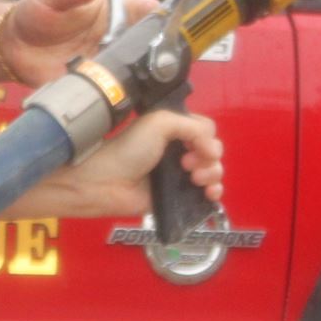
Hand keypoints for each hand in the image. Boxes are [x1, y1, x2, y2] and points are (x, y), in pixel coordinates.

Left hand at [0, 0, 158, 85]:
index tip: (167, 20)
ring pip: (132, 71)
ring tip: (146, 77)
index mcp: (109, 14)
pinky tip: (122, 95)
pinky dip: (116, 95)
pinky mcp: (90, 85)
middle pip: (144, 44)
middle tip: (162, 54)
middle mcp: (112, 39)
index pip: (141, 11)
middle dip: (156, 49)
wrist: (12, 44)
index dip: (158, 14)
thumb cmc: (35, 12)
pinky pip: (108, 92)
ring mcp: (103, 64)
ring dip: (139, 75)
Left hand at [54, 110, 223, 217]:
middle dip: (208, 158)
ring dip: (212, 174)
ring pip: (213, 172)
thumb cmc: (129, 149)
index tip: (192, 146)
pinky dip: (214, 193)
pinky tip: (209, 194)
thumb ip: (193, 127)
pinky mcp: (178, 197)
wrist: (106, 182)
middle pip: (213, 152)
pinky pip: (206, 194)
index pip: (206, 130)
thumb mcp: (159, 123)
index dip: (206, 138)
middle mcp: (179, 150)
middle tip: (186, 164)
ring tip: (194, 179)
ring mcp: (179, 175)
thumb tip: (213, 150)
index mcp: (174, 130)